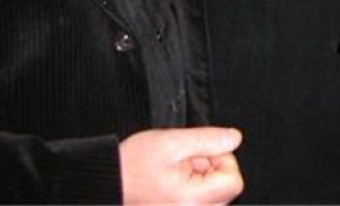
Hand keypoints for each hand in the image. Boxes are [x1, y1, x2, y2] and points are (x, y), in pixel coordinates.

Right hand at [119, 126, 243, 204]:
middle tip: (184, 162)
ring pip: (214, 198)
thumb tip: (234, 139)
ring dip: (201, 181)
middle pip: (225, 191)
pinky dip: (193, 192)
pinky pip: (200, 204)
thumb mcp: (170, 142)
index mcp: (191, 200)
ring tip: (175, 173)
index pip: (233, 181)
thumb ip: (207, 139)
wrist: (105, 182)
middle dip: (210, 170)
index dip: (222, 160)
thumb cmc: (131, 165)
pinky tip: (174, 184)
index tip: (201, 153)